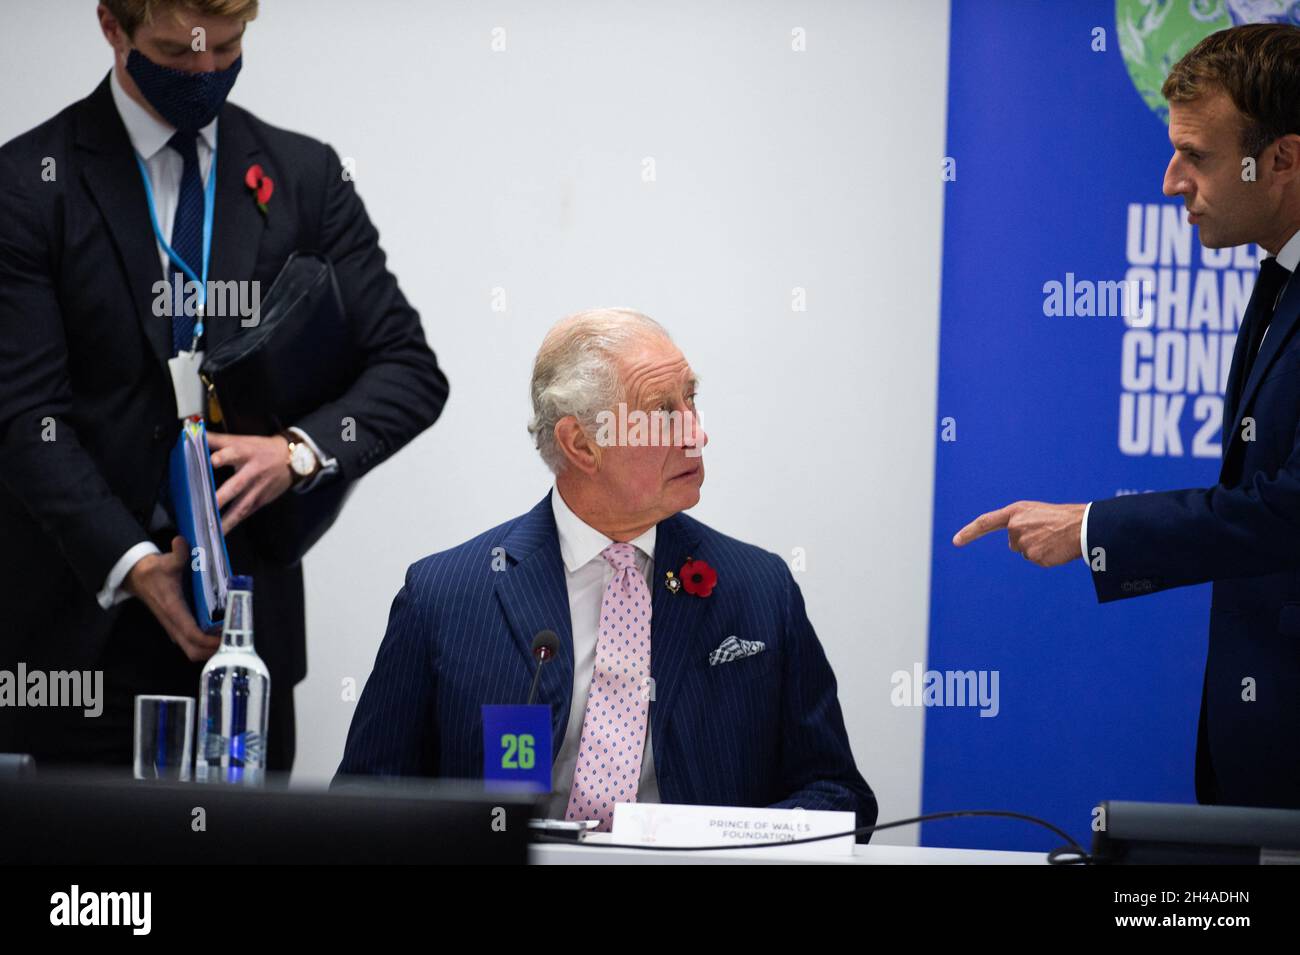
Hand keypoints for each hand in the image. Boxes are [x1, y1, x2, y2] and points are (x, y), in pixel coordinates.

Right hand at [124, 536, 220, 661]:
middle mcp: (174, 623)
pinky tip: (219, 635)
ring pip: (192, 650)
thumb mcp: (167, 560)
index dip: (210, 639)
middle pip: (194, 651)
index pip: (192, 634)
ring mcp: (174, 628)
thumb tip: (181, 541)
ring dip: (210, 650)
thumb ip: (178, 553)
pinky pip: (191, 644)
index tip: (227, 634)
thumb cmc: (154, 570)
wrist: (137, 576)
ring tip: (229, 639)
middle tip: (233, 640)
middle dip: (213, 650)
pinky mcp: (176, 627)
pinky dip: (205, 645)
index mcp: (174, 610)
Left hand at [208, 431, 293, 531]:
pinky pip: (244, 514)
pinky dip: (232, 524)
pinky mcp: (260, 501)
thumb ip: (215, 439)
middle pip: (236, 485)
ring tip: (210, 530)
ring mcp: (256, 489)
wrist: (291, 460)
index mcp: (244, 453)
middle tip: (205, 506)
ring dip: (225, 519)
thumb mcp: (241, 439)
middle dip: (220, 497)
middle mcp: (251, 472)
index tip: (211, 461)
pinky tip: (219, 534)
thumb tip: (191, 432)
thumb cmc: (261, 449)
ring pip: (240, 506)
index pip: (232, 453)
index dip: (221, 457)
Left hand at [953, 501, 1085, 566]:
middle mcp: (1015, 526)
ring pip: (1025, 552)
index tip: (956, 541)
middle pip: (1013, 542)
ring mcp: (1023, 542)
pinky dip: (1046, 557)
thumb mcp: (1034, 513)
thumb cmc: (1060, 518)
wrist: (1082, 526)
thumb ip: (1017, 523)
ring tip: (1053, 539)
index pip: (985, 522)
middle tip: (1047, 533)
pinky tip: (1056, 548)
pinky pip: (1035, 560)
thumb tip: (1012, 545)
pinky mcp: (1033, 556)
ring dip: (1038, 549)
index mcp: (1015, 512)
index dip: (969, 532)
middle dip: (1026, 541)